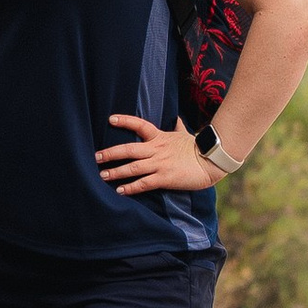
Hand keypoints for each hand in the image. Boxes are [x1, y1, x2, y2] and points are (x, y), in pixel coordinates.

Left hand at [96, 111, 216, 196]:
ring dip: (116, 171)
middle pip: (129, 149)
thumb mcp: (185, 134)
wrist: (210, 161)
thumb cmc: (197, 147)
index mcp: (160, 137)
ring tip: (102, 175)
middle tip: (96, 157)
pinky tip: (120, 190)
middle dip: (111, 153)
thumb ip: (177, 126)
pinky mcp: (164, 178)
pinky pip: (144, 183)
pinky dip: (131, 187)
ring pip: (133, 167)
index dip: (125, 121)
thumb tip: (176, 117)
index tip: (110, 119)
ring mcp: (160, 164)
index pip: (140, 125)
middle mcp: (156, 150)